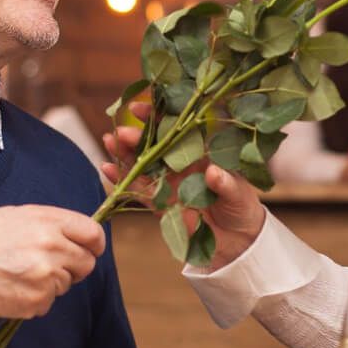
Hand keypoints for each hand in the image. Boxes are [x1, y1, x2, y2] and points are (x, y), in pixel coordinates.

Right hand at [0, 205, 105, 318]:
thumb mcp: (13, 216)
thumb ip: (49, 223)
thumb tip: (76, 234)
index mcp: (47, 221)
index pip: (92, 233)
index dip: (94, 244)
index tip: (90, 250)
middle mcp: (51, 246)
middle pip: (86, 263)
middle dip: (73, 267)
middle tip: (48, 266)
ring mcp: (45, 276)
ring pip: (67, 284)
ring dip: (51, 283)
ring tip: (18, 274)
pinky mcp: (36, 301)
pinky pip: (49, 302)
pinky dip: (35, 300)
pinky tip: (11, 289)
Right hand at [101, 103, 266, 269]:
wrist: (237, 239)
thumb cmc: (241, 207)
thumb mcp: (239, 193)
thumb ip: (226, 183)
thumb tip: (212, 173)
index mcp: (199, 153)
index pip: (177, 129)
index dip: (160, 117)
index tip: (143, 109)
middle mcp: (180, 165)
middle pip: (154, 146)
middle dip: (137, 137)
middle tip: (121, 131)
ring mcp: (167, 183)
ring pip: (141, 165)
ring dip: (123, 153)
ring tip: (108, 142)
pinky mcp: (159, 204)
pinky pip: (137, 190)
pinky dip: (121, 180)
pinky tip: (105, 169)